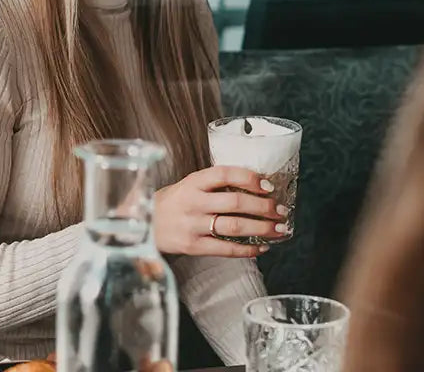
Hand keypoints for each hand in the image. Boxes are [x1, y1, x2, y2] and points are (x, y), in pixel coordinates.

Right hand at [153, 165, 288, 256]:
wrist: (142, 225)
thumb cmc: (171, 203)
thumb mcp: (186, 185)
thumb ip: (212, 184)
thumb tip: (253, 184)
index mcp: (192, 182)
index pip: (225, 174)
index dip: (249, 178)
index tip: (268, 185)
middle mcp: (193, 202)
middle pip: (235, 202)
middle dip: (264, 207)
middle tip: (281, 210)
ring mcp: (193, 225)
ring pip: (234, 226)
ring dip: (262, 228)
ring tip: (279, 229)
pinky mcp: (193, 246)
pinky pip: (226, 249)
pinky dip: (248, 250)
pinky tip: (262, 248)